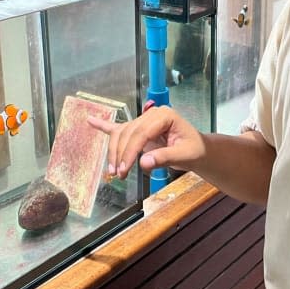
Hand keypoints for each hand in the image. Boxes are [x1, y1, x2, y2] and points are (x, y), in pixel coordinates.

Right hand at [87, 106, 205, 179]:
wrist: (198, 150)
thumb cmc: (195, 151)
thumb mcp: (185, 155)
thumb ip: (165, 157)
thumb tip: (144, 162)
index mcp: (164, 116)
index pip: (141, 133)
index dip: (130, 152)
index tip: (124, 169)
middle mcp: (151, 114)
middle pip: (128, 132)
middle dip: (120, 154)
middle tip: (119, 174)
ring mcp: (144, 120)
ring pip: (121, 133)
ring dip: (114, 151)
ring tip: (113, 170)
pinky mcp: (139, 129)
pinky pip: (119, 127)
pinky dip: (104, 126)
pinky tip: (91, 121)